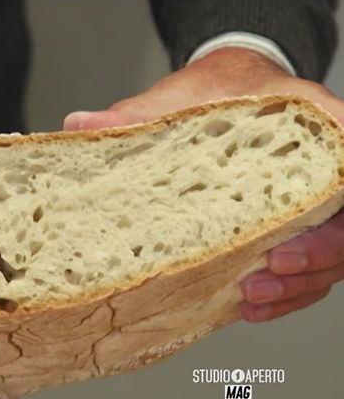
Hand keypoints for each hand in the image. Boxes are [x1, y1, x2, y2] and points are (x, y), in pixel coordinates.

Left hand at [63, 47, 343, 321]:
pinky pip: (309, 266)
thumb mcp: (180, 97)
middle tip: (269, 269)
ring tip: (252, 298)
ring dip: (297, 284)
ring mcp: (314, 201)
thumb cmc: (214, 92)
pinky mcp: (296, 225)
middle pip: (343, 220)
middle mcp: (325, 167)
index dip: (337, 194)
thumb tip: (81, 126)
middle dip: (314, 254)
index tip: (303, 225)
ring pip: (331, 252)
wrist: (226, 91)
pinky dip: (286, 291)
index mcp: (311, 126)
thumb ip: (139, 114)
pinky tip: (249, 306)